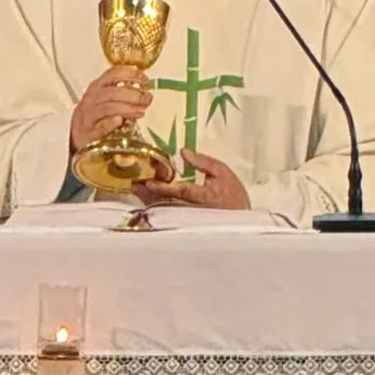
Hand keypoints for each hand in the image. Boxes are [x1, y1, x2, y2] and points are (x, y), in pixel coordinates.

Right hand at [71, 65, 151, 149]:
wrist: (74, 134)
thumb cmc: (95, 114)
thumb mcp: (105, 98)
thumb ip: (122, 93)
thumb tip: (145, 92)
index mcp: (97, 86)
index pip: (113, 74)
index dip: (130, 74)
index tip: (145, 80)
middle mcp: (92, 98)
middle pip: (113, 92)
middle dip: (133, 95)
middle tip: (147, 99)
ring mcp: (88, 115)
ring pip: (109, 108)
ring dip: (127, 109)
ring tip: (141, 112)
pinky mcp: (88, 132)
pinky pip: (100, 126)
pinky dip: (110, 123)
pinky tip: (120, 121)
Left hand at [135, 149, 249, 210]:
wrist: (240, 217)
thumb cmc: (232, 193)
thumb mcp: (222, 172)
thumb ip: (203, 162)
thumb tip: (183, 152)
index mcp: (204, 196)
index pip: (182, 191)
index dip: (165, 188)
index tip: (149, 183)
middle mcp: (194, 210)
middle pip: (167, 203)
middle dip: (149, 195)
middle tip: (134, 185)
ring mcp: (188, 218)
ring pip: (165, 210)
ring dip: (149, 200)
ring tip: (136, 189)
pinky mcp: (185, 222)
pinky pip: (167, 213)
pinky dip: (155, 205)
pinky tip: (146, 198)